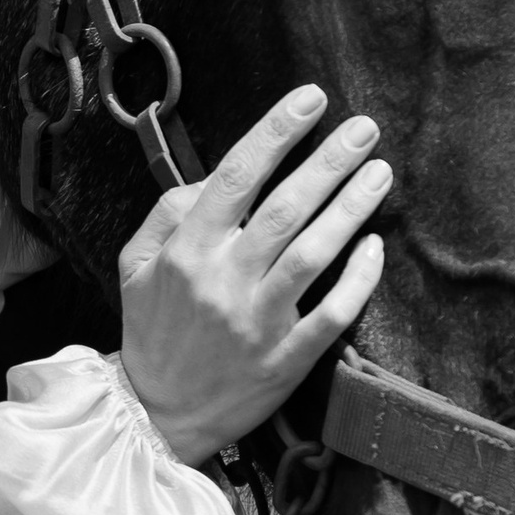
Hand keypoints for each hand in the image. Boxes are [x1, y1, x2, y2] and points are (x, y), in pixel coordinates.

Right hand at [116, 87, 388, 461]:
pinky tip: (374, 245)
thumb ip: (167, 215)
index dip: (276, 132)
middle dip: (327, 161)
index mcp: (187, 252)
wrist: (158, 414)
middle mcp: (224, 281)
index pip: (236, 177)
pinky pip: (332, 312)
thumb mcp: (135, 266)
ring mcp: (258, 322)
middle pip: (284, 208)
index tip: (310, 100)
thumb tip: (210, 179)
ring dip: (350, 208)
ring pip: (313, 254)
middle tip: (363, 129)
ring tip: (379, 171)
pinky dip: (357, 278)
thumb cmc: (152, 332)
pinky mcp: (287, 358)